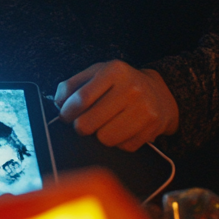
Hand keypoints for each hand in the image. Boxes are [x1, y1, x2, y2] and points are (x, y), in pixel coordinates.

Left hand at [53, 60, 178, 151]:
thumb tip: (59, 103)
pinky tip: (122, 129)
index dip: (67, 112)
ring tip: (105, 124)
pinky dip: (119, 142)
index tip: (65, 116)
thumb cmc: (120, 84)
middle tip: (85, 123)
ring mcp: (144, 109)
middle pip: (89, 123)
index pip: (81, 98)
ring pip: (105, 138)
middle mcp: (131, 89)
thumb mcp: (96, 74)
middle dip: (81, 126)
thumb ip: (72, 85)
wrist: (159, 93)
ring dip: (100, 135)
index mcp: (114, 71)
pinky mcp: (151, 127)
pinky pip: (123, 146)